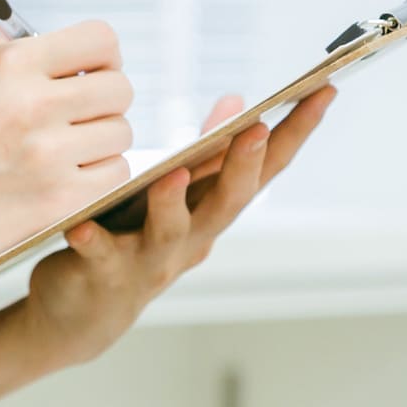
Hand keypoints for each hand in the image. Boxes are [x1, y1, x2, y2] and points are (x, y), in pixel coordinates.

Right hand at [0, 20, 135, 287]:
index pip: (100, 40)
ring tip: (63, 153)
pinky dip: (97, 177)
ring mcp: (48, 154)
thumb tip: (65, 50)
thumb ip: (14, 58)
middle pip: (120, 88)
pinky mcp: (58, 200)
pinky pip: (114, 174)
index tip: (92, 74)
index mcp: (9, 65)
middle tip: (78, 119)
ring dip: (100, 143)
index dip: (103, 58)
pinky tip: (65, 179)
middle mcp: (33, 104)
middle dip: (104, 102)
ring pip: (121, 133)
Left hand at [19, 86, 335, 369]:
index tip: (324, 90)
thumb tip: (236, 99)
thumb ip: (206, 153)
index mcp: (212, 213)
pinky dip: (92, 241)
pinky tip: (82, 226)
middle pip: (227, 203)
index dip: (296, 133)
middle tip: (257, 127)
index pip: (264, 170)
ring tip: (171, 176)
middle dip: (243, 166)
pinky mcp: (103, 276)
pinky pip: (99, 257)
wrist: (83, 316)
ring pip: (169, 233)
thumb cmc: (133, 240)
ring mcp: (149, 261)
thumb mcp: (175, 194)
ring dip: (172, 206)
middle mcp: (191, 239)